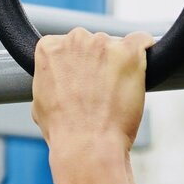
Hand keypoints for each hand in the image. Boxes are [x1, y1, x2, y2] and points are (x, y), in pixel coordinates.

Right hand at [30, 29, 150, 183]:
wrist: (86, 144)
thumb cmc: (63, 130)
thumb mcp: (40, 100)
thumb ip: (50, 78)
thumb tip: (58, 79)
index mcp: (50, 47)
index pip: (66, 44)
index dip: (75, 65)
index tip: (81, 80)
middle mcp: (75, 39)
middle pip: (91, 43)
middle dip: (96, 62)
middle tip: (99, 90)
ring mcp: (103, 43)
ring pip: (116, 46)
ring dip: (117, 64)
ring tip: (114, 94)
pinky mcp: (129, 52)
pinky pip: (142, 41)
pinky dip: (143, 51)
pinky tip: (139, 70)